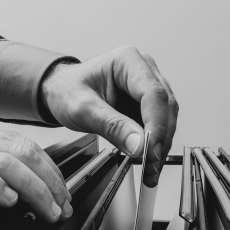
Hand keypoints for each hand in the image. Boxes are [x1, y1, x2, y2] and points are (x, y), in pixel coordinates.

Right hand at [0, 123, 71, 229]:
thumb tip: (35, 186)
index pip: (25, 144)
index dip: (51, 170)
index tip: (63, 193)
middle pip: (22, 150)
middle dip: (50, 181)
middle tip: (60, 205)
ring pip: (5, 162)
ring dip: (34, 189)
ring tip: (44, 209)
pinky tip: (9, 202)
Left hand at [41, 46, 178, 186]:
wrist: (61, 91)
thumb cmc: (68, 90)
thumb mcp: (83, 109)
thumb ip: (112, 126)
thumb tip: (139, 145)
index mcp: (127, 61)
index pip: (153, 93)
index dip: (156, 124)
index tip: (150, 149)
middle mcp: (144, 69)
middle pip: (165, 106)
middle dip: (160, 139)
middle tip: (151, 166)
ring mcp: (148, 86)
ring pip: (167, 117)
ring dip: (161, 145)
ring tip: (150, 169)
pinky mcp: (148, 103)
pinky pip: (160, 125)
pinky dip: (156, 145)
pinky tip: (149, 161)